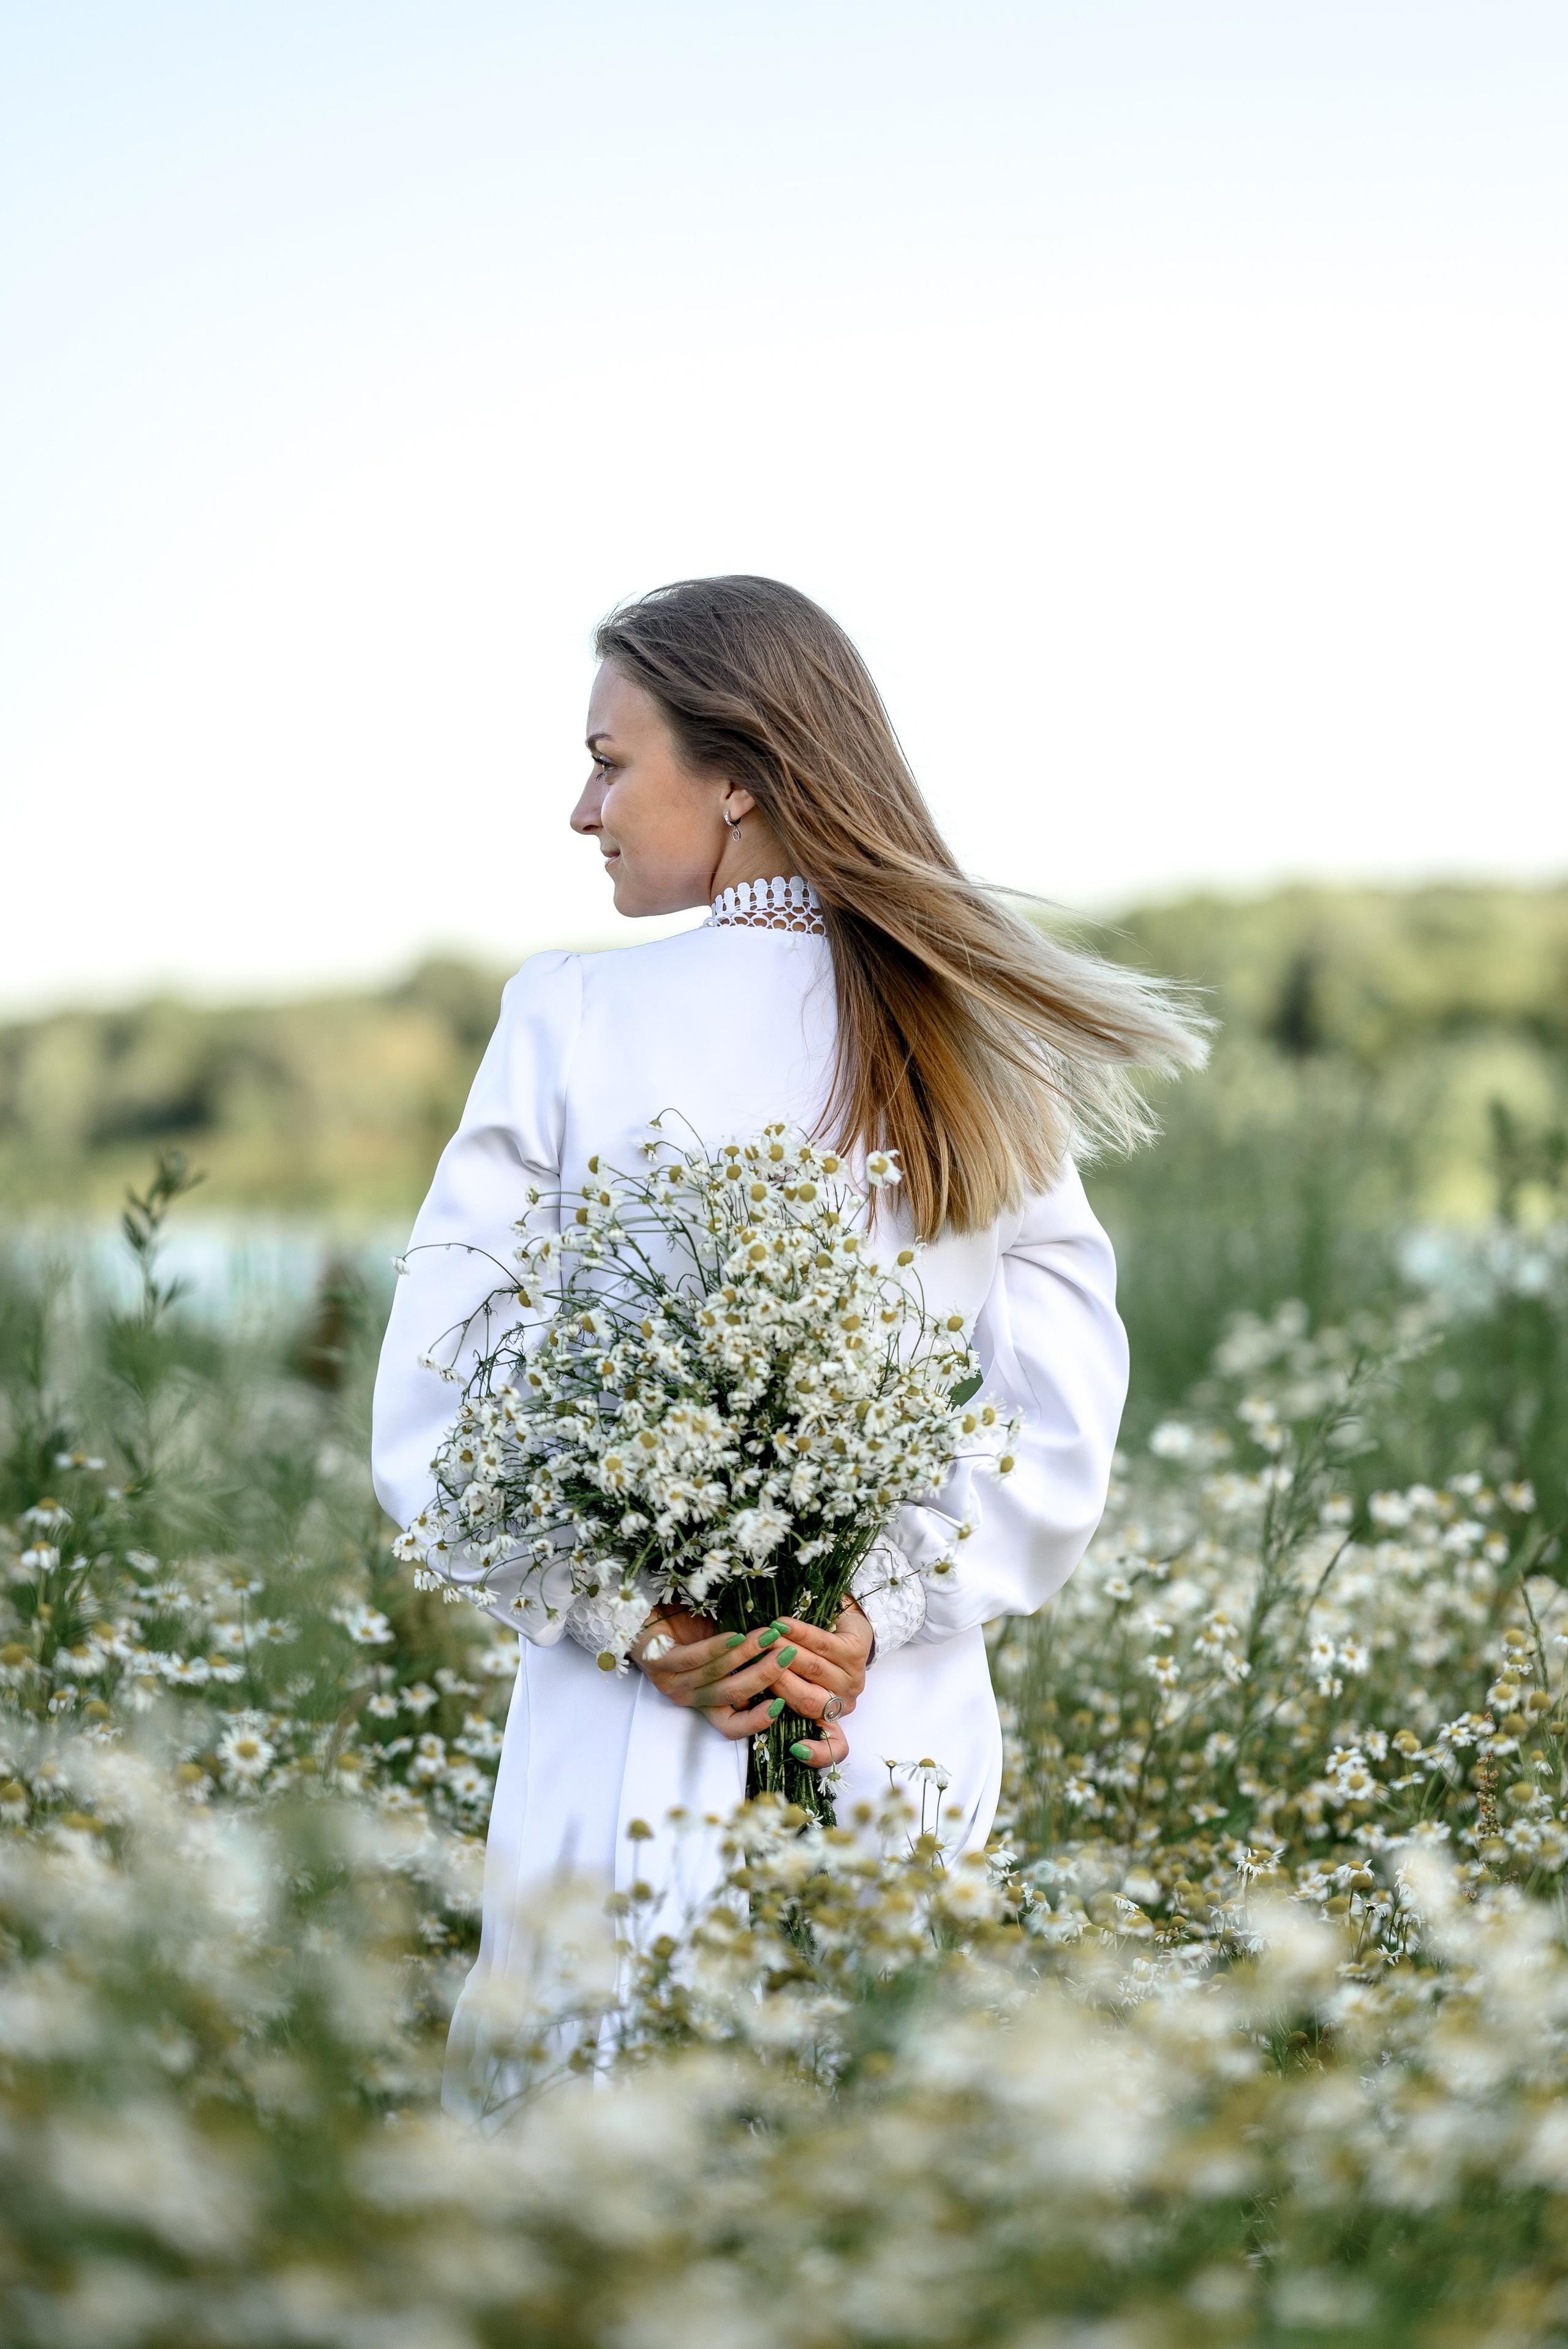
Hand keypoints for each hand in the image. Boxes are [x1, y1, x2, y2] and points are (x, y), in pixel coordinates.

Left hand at [630, 1599, 872, 1770]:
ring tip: (773, 1638)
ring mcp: (672, 1682)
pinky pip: (695, 1660)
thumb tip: (793, 1654)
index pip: (731, 1728)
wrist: (641, 1608)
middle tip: (791, 1656)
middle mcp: (689, 1698)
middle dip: (766, 1679)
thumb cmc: (688, 1626)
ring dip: (749, 1658)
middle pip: (733, 1700)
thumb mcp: (724, 1647)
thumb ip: (750, 1658)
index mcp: (705, 1701)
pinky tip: (739, 1634)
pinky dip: (721, 1649)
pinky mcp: (658, 1662)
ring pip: (718, 1679)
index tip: (786, 1705)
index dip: (758, 1722)